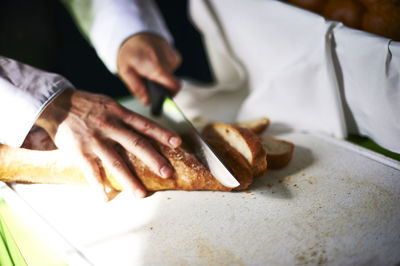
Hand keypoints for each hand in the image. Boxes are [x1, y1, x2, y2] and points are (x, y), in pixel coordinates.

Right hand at [36, 89, 181, 199]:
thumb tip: (146, 130)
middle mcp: (110, 126)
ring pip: (116, 162)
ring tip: (141, 194)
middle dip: (154, 159)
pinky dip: (99, 186)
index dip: (162, 134)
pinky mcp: (80, 151)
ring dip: (129, 180)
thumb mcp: (109, 104)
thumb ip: (126, 117)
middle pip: (136, 144)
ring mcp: (95, 140)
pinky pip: (91, 172)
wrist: (57, 104)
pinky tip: (106, 198)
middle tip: (167, 173)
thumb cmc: (88, 105)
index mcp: (119, 113)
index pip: (145, 124)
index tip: (177, 143)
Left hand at [117, 33, 181, 104]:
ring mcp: (173, 57)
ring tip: (149, 68)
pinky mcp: (175, 54)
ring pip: (171, 75)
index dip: (172, 94)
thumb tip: (147, 102)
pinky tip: (155, 62)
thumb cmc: (129, 52)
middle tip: (147, 78)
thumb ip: (136, 88)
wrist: (134, 31)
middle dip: (160, 84)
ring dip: (161, 75)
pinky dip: (164, 68)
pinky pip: (172, 68)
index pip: (174, 85)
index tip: (164, 97)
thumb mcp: (125, 71)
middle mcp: (167, 62)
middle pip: (170, 83)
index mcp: (156, 68)